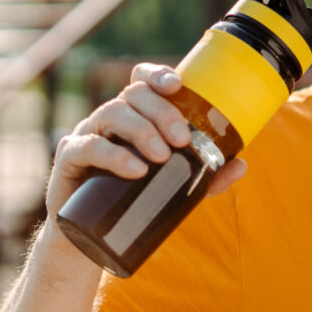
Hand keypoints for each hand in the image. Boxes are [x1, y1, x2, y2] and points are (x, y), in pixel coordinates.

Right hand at [45, 62, 247, 217]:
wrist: (88, 237)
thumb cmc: (134, 198)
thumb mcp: (174, 187)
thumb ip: (206, 177)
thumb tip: (241, 165)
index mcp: (135, 115)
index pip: (142, 81)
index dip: (157, 75)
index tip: (177, 85)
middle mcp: (110, 118)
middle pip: (133, 95)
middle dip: (161, 112)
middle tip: (182, 139)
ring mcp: (88, 134)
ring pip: (111, 113)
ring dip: (141, 130)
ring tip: (161, 156)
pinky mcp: (69, 158)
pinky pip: (88, 146)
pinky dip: (113, 155)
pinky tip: (134, 169)